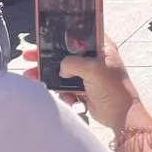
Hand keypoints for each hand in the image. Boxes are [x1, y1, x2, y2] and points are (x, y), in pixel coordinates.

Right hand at [20, 37, 139, 131]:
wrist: (120, 115)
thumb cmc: (113, 89)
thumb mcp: (93, 69)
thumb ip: (73, 63)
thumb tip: (61, 68)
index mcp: (102, 48)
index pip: (80, 36)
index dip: (62, 36)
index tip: (45, 37)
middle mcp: (95, 59)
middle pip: (67, 54)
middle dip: (48, 57)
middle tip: (30, 56)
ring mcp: (89, 75)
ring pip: (64, 72)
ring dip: (50, 75)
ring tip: (32, 75)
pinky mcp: (84, 89)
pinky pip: (66, 87)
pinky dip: (62, 92)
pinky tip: (66, 97)